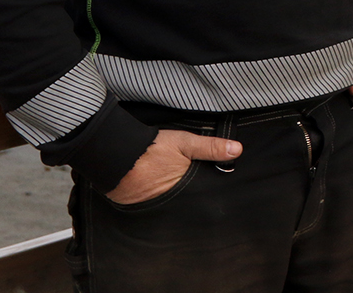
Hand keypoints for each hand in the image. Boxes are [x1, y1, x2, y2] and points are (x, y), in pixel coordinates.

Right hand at [107, 129, 240, 203]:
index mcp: (185, 188)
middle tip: (202, 195)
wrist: (115, 153)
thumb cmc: (152, 148)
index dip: (210, 194)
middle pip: (189, 205)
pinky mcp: (138, 209)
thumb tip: (238, 150)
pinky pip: (154, 209)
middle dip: (196, 201)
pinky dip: (160, 205)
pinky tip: (163, 197)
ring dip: (178, 204)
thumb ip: (210, 147)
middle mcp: (170, 202)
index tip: (221, 194)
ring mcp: (154, 207)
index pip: (203, 197)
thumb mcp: (185, 143)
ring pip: (173, 209)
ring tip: (183, 196)